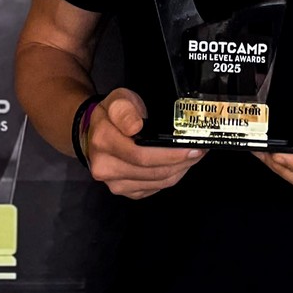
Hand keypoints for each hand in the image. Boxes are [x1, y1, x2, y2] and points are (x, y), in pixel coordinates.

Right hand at [84, 88, 205, 198]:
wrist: (92, 135)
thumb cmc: (111, 115)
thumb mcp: (117, 100)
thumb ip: (124, 109)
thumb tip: (135, 126)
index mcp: (103, 142)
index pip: (141, 154)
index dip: (171, 154)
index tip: (192, 146)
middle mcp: (106, 168)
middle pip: (153, 172)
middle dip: (181, 162)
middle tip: (200, 150)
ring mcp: (115, 184)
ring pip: (158, 182)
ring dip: (180, 170)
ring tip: (194, 156)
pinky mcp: (126, 193)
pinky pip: (156, 188)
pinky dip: (171, 177)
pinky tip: (180, 165)